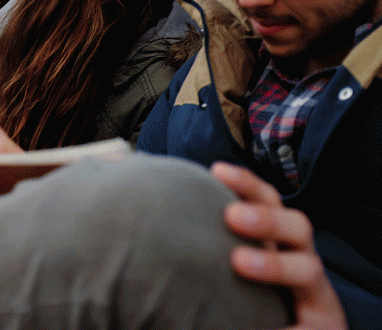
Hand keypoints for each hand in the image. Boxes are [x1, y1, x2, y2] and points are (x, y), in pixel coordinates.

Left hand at [210, 162, 346, 329]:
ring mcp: (317, 297)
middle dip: (267, 218)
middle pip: (298, 227)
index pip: (271, 203)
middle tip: (232, 215)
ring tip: (239, 263)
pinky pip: (310, 325)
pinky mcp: (324, 328)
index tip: (217, 171)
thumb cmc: (252, 301)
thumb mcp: (234, 268)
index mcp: (280, 242)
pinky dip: (288, 326)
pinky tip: (267, 325)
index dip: (249, 185)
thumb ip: (214, 244)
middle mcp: (302, 262)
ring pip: (308, 269)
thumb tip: (161, 225)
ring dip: (275, 264)